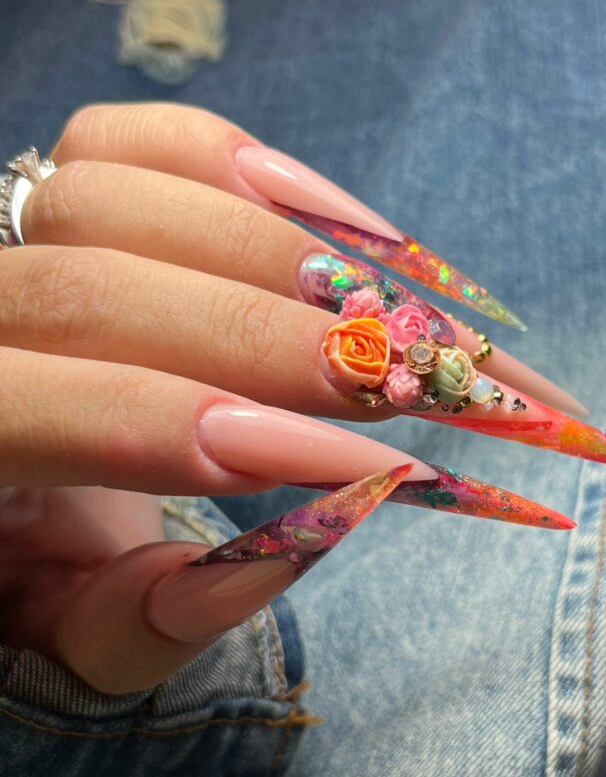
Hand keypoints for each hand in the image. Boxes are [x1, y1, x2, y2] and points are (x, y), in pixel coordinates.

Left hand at [0, 104, 441, 693]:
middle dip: (262, 335)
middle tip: (397, 381)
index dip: (195, 428)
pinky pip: (140, 138)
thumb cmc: (24, 567)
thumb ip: (152, 619)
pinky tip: (339, 224)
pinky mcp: (59, 180)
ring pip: (110, 192)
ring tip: (381, 308)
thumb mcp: (67, 638)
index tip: (358, 464)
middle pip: (90, 289)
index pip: (51, 411)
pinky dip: (246, 168)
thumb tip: (299, 543)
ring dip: (269, 248)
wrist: (4, 471)